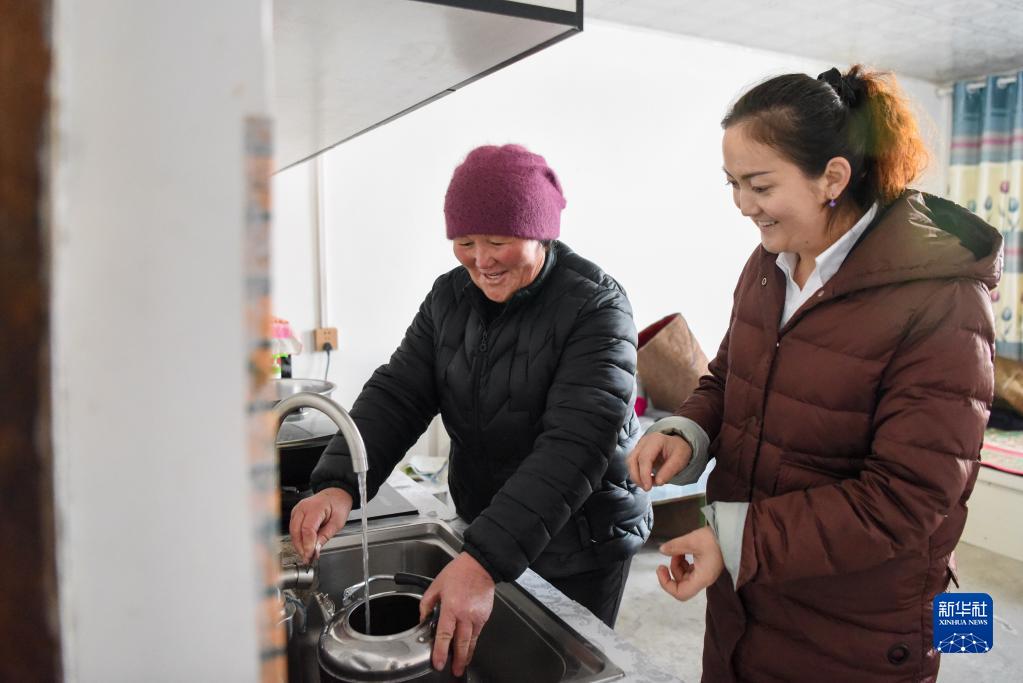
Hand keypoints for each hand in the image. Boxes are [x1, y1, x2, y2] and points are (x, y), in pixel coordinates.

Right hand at [288, 487, 352, 562]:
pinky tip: (304, 546)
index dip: (307, 544)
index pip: (307, 529)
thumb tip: (315, 550)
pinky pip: (293, 528)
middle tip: (307, 559)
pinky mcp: (296, 513)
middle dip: (301, 547)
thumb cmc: (338, 504)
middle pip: (296, 531)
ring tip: (306, 555)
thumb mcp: (338, 522)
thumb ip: (325, 536)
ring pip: (292, 531)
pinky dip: (298, 538)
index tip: (310, 556)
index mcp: (316, 507)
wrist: (336, 493)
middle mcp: (303, 507)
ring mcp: (297, 509)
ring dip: (298, 544)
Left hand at [418, 552, 494, 676]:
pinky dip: (473, 642)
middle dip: (457, 660)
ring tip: (462, 664)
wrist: (480, 566)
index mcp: (451, 607)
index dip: (440, 651)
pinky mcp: (484, 616)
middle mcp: (465, 614)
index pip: (444, 635)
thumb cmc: (459, 572)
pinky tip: (468, 647)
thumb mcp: (436, 585)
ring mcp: (477, 617)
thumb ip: (426, 604)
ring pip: (471, 641)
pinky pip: (478, 633)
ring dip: (466, 655)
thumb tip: (422, 618)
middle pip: (461, 643)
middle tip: (453, 670)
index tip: (438, 662)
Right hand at [626, 432, 692, 490]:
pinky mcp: (637, 453)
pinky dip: (637, 474)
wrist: (677, 445)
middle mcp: (644, 441)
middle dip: (637, 476)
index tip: (648, 487)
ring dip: (636, 476)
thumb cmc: (678, 450)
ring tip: (648, 484)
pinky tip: (647, 480)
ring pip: (630, 463)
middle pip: (632, 459)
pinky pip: (632, 465)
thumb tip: (658, 482)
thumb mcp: (680, 460)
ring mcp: (639, 446)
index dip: (644, 474)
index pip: (645, 458)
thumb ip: (669, 470)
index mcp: (656, 440)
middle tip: (646, 488)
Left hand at [656, 526, 723, 600]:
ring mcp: (705, 573)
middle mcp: (703, 579)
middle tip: (670, 555)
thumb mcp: (693, 540)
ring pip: (685, 576)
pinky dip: (684, 561)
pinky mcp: (706, 567)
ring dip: (677, 564)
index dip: (667, 585)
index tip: (661, 569)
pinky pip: (690, 570)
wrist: (733, 534)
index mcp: (702, 578)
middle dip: (672, 570)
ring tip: (678, 549)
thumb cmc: (716, 539)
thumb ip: (675, 546)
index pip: (681, 593)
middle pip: (682, 584)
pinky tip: (684, 550)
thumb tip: (662, 550)